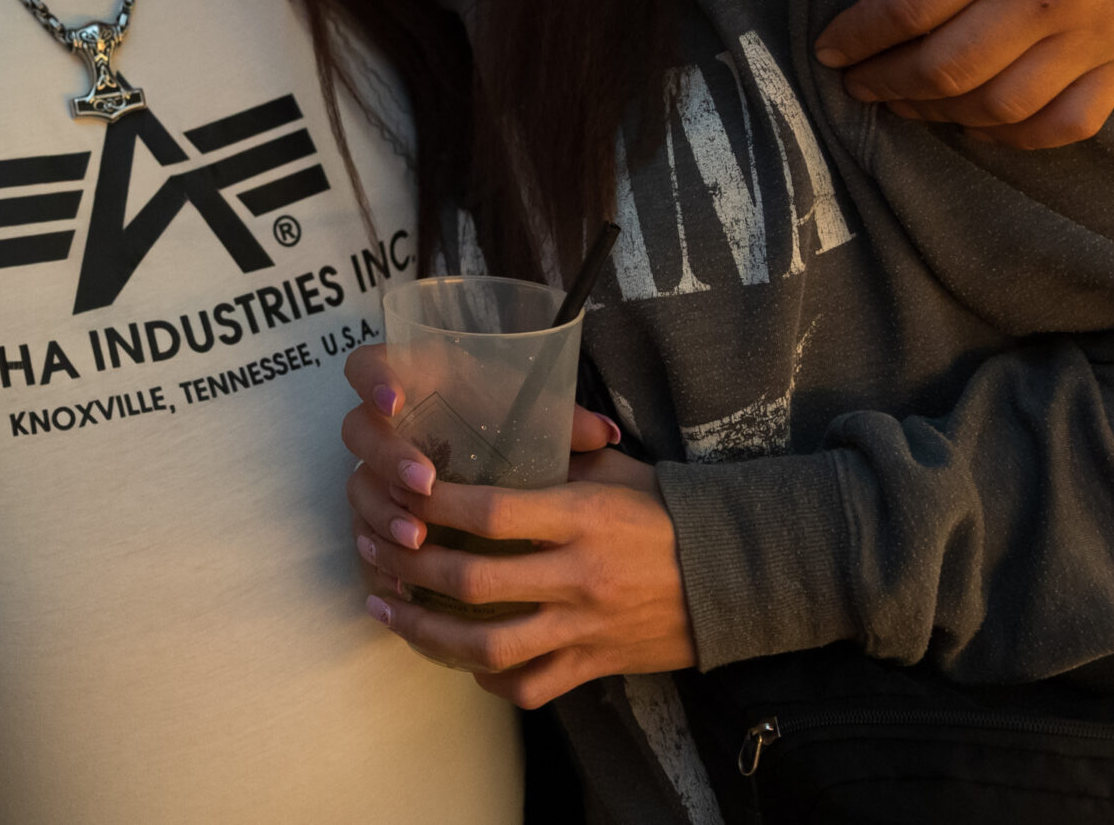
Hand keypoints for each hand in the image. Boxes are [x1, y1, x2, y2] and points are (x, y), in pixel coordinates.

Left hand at [341, 345, 691, 706]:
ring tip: (388, 613)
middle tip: (376, 553)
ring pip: (490, 647)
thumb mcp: (613, 468)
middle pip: (475, 582)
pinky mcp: (595, 664)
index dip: (435, 504)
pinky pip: (529, 686)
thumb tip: (492, 427)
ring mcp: (585, 627)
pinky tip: (458, 662)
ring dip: (427, 635)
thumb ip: (555, 453)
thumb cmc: (666, 510)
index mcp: (580, 516)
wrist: (736, 572)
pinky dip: (488, 681)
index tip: (400, 492)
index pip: (492, 512)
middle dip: (413, 568)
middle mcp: (578, 575)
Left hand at [814, 0, 1113, 148]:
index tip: (827, 48)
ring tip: (900, 95)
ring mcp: (1101, 22)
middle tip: (856, 79)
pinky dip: (1015, 134)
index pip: (909, 10)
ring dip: (938, 112)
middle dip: (887, 82)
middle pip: (951, 69)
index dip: (857, 37)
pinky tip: (971, 115)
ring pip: (1003, 105)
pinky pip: (1069, 121)